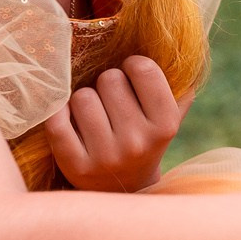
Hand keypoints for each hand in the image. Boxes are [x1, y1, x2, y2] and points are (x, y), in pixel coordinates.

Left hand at [45, 55, 188, 192]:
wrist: (123, 191)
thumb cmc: (144, 140)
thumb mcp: (167, 118)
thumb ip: (178, 87)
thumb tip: (183, 47)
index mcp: (166, 125)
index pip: (143, 68)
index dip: (133, 66)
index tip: (131, 77)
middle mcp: (138, 143)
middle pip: (109, 78)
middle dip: (108, 85)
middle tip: (111, 104)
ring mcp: (106, 157)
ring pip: (82, 97)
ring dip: (84, 101)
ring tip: (94, 117)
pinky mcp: (75, 167)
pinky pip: (57, 120)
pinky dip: (59, 114)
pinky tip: (69, 120)